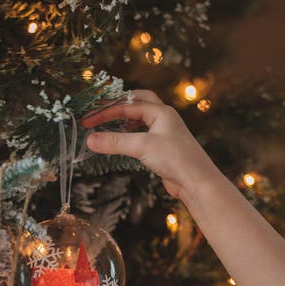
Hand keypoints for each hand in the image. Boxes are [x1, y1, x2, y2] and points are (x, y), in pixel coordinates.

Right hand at [82, 90, 212, 199]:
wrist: (197, 182)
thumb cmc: (176, 159)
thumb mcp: (142, 146)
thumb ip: (115, 141)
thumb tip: (90, 140)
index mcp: (161, 111)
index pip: (127, 105)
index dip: (105, 112)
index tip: (88, 121)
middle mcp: (164, 119)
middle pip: (137, 104)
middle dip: (117, 107)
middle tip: (99, 113)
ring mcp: (164, 133)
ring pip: (140, 120)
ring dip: (123, 121)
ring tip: (107, 126)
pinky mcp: (163, 149)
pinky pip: (142, 136)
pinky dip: (129, 136)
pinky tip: (122, 143)